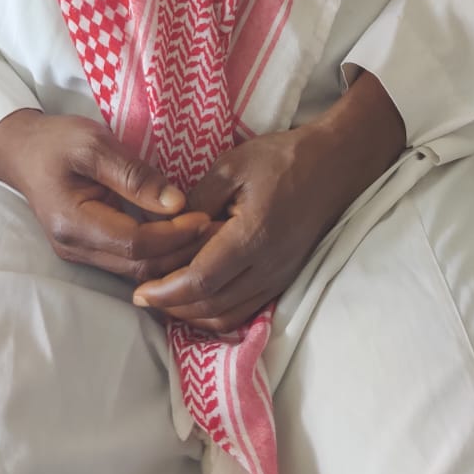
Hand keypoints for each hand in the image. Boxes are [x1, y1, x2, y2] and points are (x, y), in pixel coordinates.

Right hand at [0, 108, 209, 282]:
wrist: (21, 150)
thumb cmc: (56, 141)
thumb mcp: (94, 144)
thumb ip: (134, 175)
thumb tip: (176, 203)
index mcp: (73, 223)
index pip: (135, 245)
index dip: (174, 236)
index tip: (204, 216)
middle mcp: (75, 248)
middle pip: (139, 268)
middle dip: (181, 253)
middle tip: (216, 231)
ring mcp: (80, 254)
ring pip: (137, 272)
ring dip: (173, 258)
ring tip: (206, 236)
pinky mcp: (88, 250)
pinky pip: (129, 263)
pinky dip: (159, 254)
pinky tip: (181, 237)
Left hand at [133, 71, 404, 334]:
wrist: (333, 165)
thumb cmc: (281, 158)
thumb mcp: (232, 166)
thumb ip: (197, 200)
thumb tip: (167, 229)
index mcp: (253, 235)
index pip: (202, 279)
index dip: (167, 291)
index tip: (140, 290)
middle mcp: (269, 265)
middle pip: (213, 305)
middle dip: (173, 307)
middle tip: (143, 296)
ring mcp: (280, 276)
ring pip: (229, 315)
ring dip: (193, 315)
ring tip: (165, 300)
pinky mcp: (284, 278)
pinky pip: (246, 310)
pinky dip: (217, 313)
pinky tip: (197, 300)